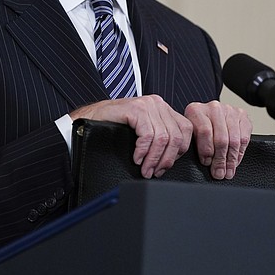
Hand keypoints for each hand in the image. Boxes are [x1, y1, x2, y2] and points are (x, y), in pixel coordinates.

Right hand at [70, 95, 192, 178]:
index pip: (186, 130)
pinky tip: (136, 157)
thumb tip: (174, 157)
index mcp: (163, 108)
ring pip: (163, 138)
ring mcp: (147, 104)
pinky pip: (148, 135)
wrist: (88, 120)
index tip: (165, 166)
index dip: (178, 152)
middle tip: (154, 172)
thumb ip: (160, 137)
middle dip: (166, 160)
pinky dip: (143, 151)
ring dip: (154, 158)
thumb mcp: (143, 132)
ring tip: (145, 169)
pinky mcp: (136, 108)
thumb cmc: (114, 128)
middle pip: (177, 136)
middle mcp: (157, 103)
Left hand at [184, 101, 251, 179]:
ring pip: (234, 140)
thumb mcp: (189, 134)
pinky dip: (240, 153)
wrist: (207, 115)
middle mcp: (213, 107)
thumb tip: (205, 164)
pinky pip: (244, 138)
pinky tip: (235, 161)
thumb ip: (193, 144)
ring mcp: (229, 110)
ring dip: (231, 160)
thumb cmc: (196, 128)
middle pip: (221, 138)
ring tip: (228, 171)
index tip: (207, 163)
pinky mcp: (242, 115)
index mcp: (196, 110)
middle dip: (220, 160)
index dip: (206, 150)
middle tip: (219, 173)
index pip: (205, 131)